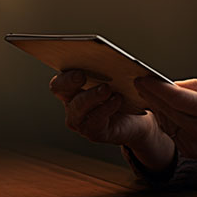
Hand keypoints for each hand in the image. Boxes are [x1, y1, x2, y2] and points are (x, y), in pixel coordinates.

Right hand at [49, 70, 173, 170]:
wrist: (138, 117)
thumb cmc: (125, 91)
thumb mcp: (119, 76)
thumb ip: (114, 67)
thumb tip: (118, 64)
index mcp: (73, 84)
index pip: (59, 80)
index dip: (64, 75)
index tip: (77, 70)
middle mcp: (71, 102)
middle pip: (60, 89)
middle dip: (70, 81)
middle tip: (82, 75)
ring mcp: (80, 120)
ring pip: (78, 106)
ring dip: (91, 95)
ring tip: (106, 88)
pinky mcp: (93, 132)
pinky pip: (95, 120)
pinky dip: (106, 108)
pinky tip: (117, 100)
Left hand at [135, 78, 196, 175]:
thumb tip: (172, 84)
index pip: (181, 100)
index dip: (160, 88)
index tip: (145, 78)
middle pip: (170, 111)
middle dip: (151, 95)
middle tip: (139, 81)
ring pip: (166, 122)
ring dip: (155, 106)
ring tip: (145, 90)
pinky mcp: (190, 151)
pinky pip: (170, 130)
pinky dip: (164, 117)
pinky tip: (159, 106)